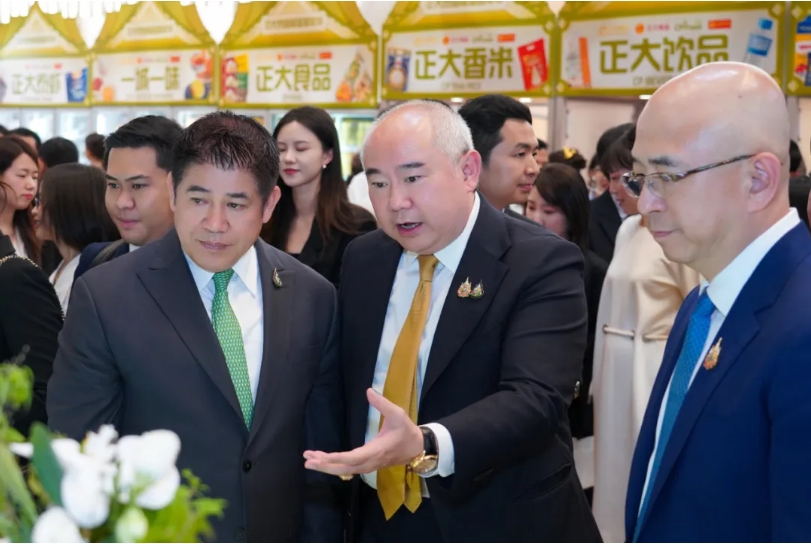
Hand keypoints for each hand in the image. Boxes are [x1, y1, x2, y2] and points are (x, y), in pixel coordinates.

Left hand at [303, 388, 423, 476]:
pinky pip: (349, 469)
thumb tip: (368, 391)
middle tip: (307, 460)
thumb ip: (382, 403)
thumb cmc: (406, 430)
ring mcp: (369, 465)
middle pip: (345, 468)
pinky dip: (335, 466)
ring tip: (310, 461)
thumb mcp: (398, 414)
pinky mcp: (368, 465)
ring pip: (345, 470)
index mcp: (377, 450)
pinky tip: (324, 462)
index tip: (322, 456)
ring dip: (327, 466)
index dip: (338, 458)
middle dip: (325, 465)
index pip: (354, 457)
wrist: (417, 448)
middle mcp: (370, 461)